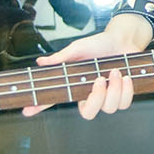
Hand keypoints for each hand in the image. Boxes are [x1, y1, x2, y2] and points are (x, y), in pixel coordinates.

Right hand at [22, 25, 142, 119]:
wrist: (123, 39)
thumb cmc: (100, 44)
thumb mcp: (79, 48)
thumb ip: (62, 58)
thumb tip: (41, 63)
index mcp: (75, 84)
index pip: (54, 99)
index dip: (39, 107)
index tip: (27, 110)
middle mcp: (89, 94)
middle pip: (88, 114)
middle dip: (96, 99)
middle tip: (99, 79)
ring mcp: (106, 97)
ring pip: (109, 108)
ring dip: (115, 89)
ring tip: (115, 71)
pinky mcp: (123, 95)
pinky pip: (124, 104)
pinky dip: (126, 90)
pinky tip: (125, 77)